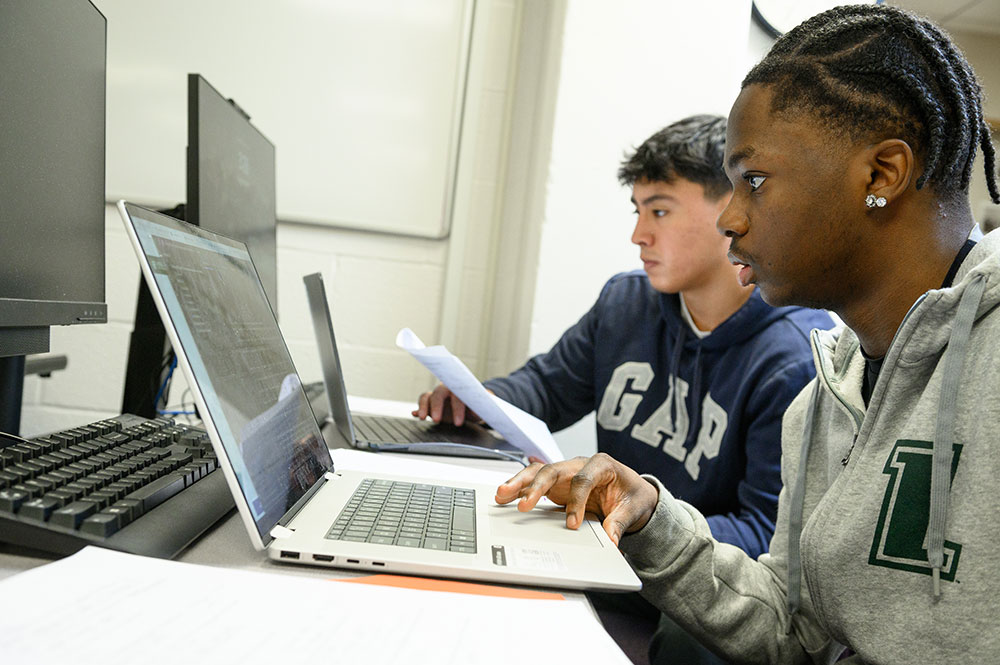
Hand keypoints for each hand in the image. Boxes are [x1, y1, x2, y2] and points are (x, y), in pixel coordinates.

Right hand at [412, 383, 485, 426]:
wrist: (473, 405)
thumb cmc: (478, 404)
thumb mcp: (484, 406)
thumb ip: (482, 405)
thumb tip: (479, 408)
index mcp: (461, 387)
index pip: (457, 394)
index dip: (457, 408)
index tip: (458, 422)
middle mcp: (447, 389)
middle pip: (439, 394)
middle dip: (437, 407)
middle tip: (437, 420)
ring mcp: (438, 395)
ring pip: (427, 396)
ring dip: (423, 406)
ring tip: (422, 417)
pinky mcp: (431, 403)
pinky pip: (422, 402)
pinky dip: (418, 408)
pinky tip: (415, 414)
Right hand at [494, 453, 658, 545]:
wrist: (632, 493)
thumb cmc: (633, 495)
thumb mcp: (633, 509)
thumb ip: (620, 523)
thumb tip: (611, 541)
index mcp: (601, 464)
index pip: (583, 479)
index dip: (576, 501)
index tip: (573, 524)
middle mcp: (579, 464)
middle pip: (553, 469)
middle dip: (537, 486)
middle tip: (524, 504)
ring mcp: (565, 473)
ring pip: (538, 472)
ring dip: (519, 483)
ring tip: (502, 495)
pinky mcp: (556, 484)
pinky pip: (534, 481)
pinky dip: (519, 488)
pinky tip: (504, 497)